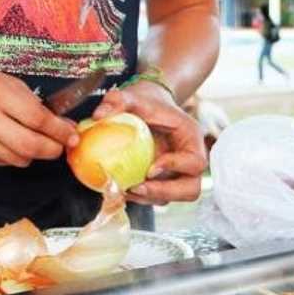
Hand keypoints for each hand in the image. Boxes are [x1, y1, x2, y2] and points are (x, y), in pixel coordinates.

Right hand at [0, 61, 76, 166]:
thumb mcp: (5, 82)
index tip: (72, 135)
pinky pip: (2, 163)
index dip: (60, 132)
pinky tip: (6, 141)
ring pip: (19, 160)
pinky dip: (12, 155)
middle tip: (59, 145)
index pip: (38, 120)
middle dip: (52, 150)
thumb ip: (35, 105)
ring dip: (32, 153)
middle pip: (30, 147)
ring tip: (30, 139)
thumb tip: (66, 127)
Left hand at [89, 81, 205, 204]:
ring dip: (151, 198)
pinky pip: (159, 197)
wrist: (146, 109)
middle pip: (191, 189)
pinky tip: (122, 190)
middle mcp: (190, 160)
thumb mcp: (131, 96)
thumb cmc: (142, 102)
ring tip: (126, 191)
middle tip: (136, 188)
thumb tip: (98, 116)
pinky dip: (143, 198)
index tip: (150, 168)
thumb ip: (117, 101)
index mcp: (192, 139)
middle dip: (164, 192)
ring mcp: (179, 174)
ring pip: (175, 197)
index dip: (176, 168)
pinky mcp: (166, 182)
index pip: (195, 162)